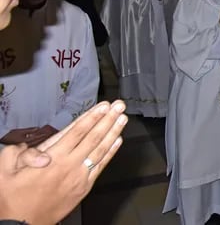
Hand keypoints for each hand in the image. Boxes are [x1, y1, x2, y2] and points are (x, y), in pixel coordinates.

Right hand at [0, 101, 126, 224]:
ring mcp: (79, 176)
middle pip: (93, 137)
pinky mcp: (84, 187)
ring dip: (113, 132)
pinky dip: (110, 153)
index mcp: (52, 158)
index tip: (104, 106)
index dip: (92, 117)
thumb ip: (19, 154)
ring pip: (101, 149)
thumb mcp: (6, 172)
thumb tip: (36, 152)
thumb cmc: (13, 199)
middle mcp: (69, 165)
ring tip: (122, 118)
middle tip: (119, 106)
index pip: (77, 131)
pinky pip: (100, 166)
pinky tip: (118, 141)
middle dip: (108, 119)